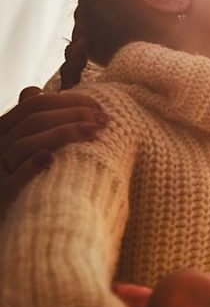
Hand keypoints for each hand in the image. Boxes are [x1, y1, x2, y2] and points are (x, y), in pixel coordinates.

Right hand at [0, 87, 106, 218]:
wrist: (12, 216)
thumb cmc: (17, 173)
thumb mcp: (18, 140)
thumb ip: (27, 117)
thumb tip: (36, 90)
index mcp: (4, 127)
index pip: (34, 103)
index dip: (68, 100)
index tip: (98, 106)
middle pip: (34, 120)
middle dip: (72, 115)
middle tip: (102, 119)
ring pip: (25, 143)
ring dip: (61, 134)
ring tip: (92, 132)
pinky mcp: (3, 193)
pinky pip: (14, 178)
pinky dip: (31, 166)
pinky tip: (51, 159)